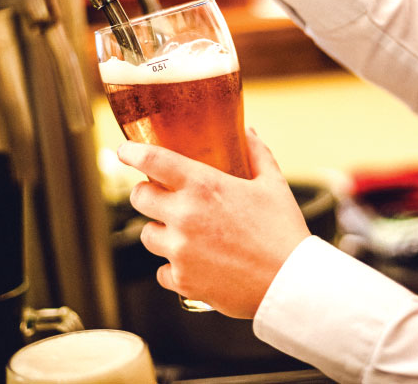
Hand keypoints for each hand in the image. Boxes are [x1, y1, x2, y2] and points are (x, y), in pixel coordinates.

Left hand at [117, 129, 310, 318]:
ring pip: (147, 234)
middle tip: (161, 196)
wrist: (291, 284)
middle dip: (146, 194)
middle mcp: (184, 216)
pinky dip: (174, 267)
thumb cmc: (284, 234)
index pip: (153, 160)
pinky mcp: (182, 280)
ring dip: (160, 231)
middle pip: (139, 197)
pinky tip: (196, 263)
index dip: (132, 153)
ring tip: (185, 234)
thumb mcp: (273, 185)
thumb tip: (248, 133)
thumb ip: (256, 154)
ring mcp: (180, 250)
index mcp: (203, 186)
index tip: (125, 152)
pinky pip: (162, 270)